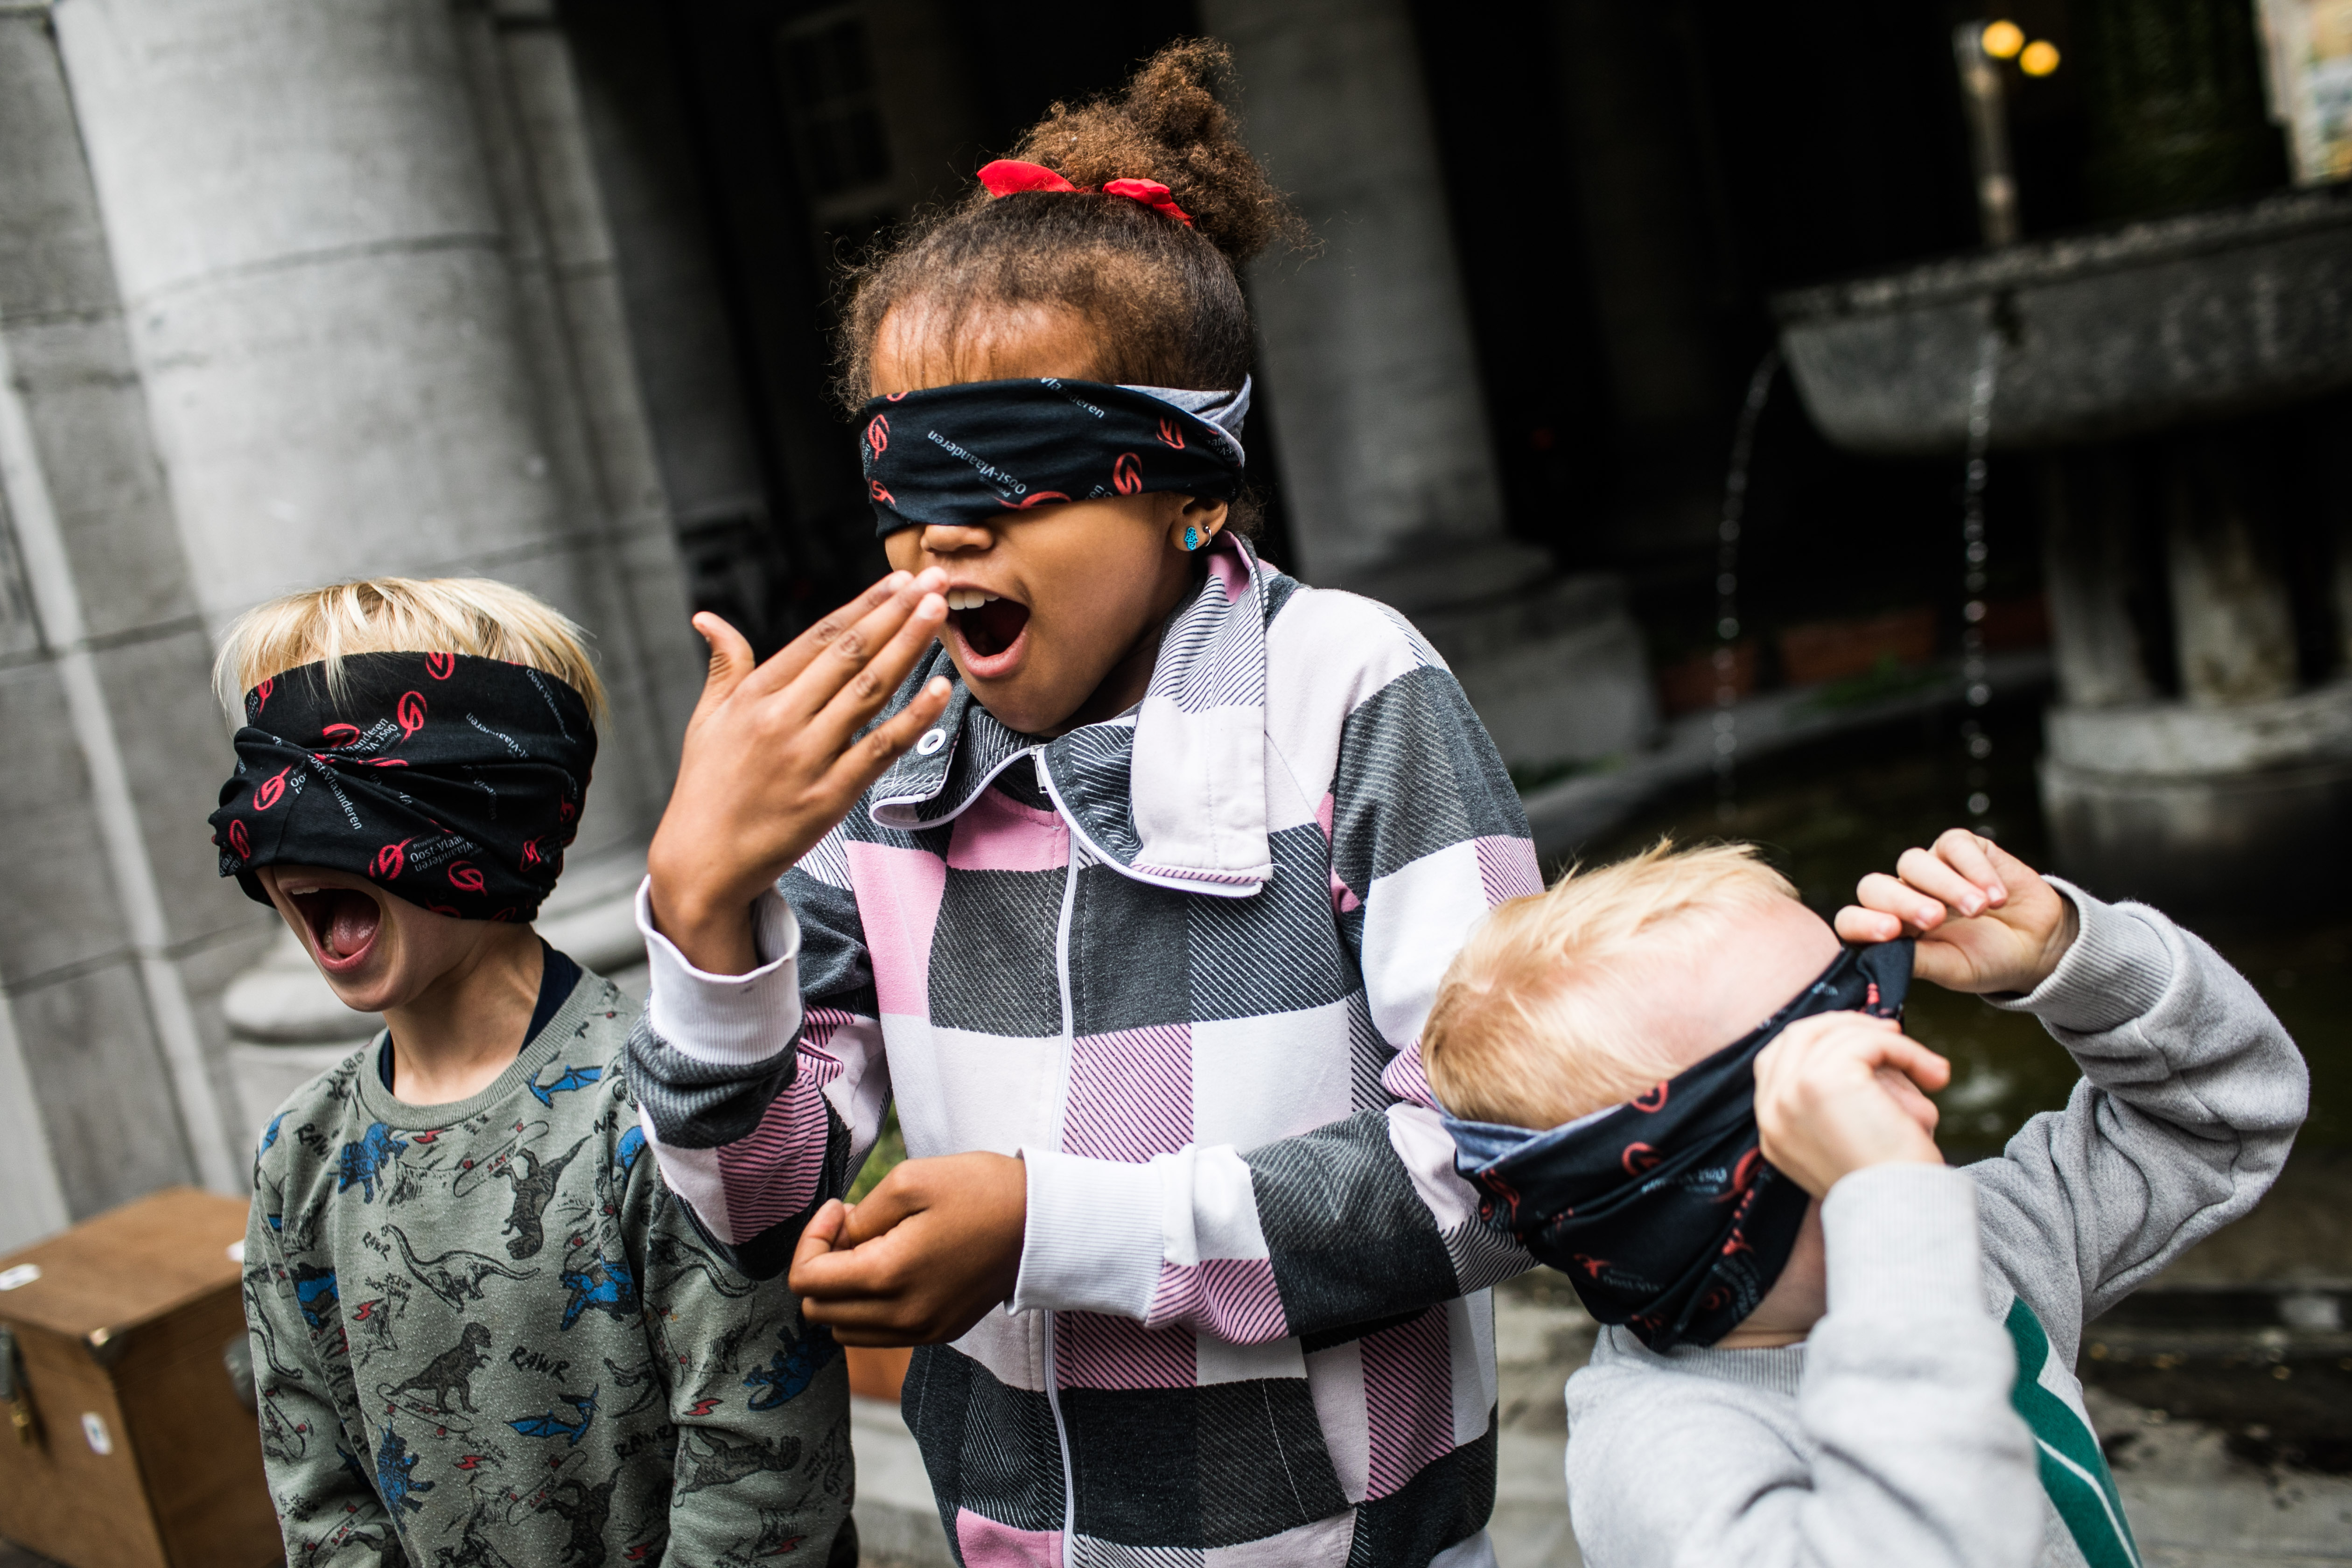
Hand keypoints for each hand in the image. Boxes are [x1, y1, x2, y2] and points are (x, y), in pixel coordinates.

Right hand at [648, 570, 950, 972]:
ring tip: (940, 613)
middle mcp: (782, 719)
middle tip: (935, 581)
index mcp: (755, 695)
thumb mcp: (706, 720)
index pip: (819, 637)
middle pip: (850, 654)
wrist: (702, 863)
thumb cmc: (707, 787)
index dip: (863, 605)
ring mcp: (807, 758)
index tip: (899, 581)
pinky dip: (912, 717)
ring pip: (869, 691)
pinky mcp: (829, 797)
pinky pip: (879, 749)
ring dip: (908, 647)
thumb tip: (708, 619)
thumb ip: (723, 666)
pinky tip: (940, 688)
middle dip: (896, 613)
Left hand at [788, 1153, 1026, 1346]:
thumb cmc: (980, 1191)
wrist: (1042, 1221)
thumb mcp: (910, 1180)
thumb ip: (860, 1216)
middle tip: (855, 1227)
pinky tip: (897, 1267)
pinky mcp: (940, 1331)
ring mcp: (923, 1330)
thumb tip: (839, 1239)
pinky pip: (881, 1333)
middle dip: (823, 1265)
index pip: (807, 1280)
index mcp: (888, 1277)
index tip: (842, 1208)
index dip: (811, 1238)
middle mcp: (902, 1316)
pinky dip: (872, 1306)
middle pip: (819, 1311)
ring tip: (874, 1248)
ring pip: (846, 1329)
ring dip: (844, 1290)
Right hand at [1754, 1012, 1947, 1197]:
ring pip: (1836, 1034)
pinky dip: (1906, 1050)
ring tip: (1926, 1067)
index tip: (1865, 1042)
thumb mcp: (1851, 1138)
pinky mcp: (1819, 1082)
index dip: (1821, 1039)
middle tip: (1892, 1035)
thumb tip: (1873, 1040)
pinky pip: (1867, 1041)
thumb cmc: (1889, 1184)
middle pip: (1799, 1034)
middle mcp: (1771, 1109)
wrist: (1901, 1216)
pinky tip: (1933, 1075)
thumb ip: (1840, 1098)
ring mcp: (1790, 1093)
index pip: (1776, 1058)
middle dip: (1848, 1026)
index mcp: (1771, 1128)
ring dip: (1888, 1040)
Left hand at [1833, 828, 2078, 995]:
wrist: (2038, 945)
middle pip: (1875, 886)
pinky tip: (1997, 896)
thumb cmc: (1987, 960)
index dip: (1861, 923)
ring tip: (1979, 908)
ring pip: (1912, 862)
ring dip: (1945, 885)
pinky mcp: (1962, 848)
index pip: (1852, 920)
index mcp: (1889, 930)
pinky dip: (1976, 869)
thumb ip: (1917, 961)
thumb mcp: (1953, 969)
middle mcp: (1901, 896)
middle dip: (1902, 901)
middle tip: (1935, 919)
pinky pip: (1955, 845)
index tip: (1888, 933)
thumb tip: (1879, 957)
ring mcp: (1929, 869)